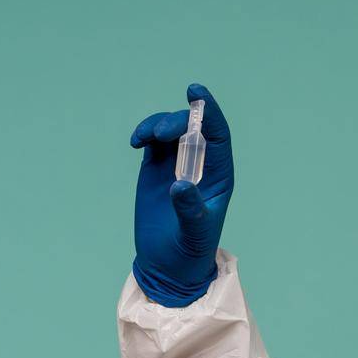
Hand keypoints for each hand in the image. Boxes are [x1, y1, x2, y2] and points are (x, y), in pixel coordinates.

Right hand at [129, 83, 234, 306]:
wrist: (168, 265)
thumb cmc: (189, 252)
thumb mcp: (194, 234)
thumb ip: (190, 210)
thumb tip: (180, 185)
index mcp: (219, 176)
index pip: (218, 135)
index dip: (209, 111)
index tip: (195, 93)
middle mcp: (201, 165)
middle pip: (192, 128)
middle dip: (176, 121)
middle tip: (158, 132)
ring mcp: (178, 164)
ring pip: (171, 130)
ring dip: (157, 125)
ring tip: (144, 139)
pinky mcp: (156, 169)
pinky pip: (153, 141)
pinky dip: (145, 134)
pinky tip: (137, 142)